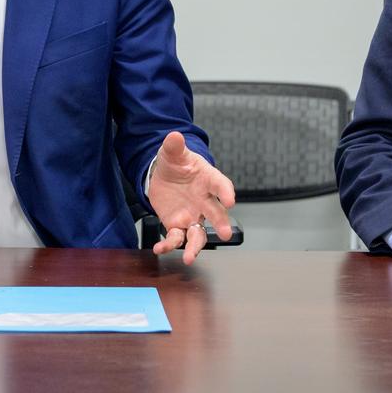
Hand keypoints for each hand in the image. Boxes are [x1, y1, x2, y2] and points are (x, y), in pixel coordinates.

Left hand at [147, 132, 236, 263]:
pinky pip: (175, 237)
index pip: (221, 185)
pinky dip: (168, 244)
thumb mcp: (173, 153)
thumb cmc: (177, 163)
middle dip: (221, 224)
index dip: (226, 192)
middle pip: (216, 214)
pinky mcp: (177, 225)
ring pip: (198, 234)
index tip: (231, 200)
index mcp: (208, 180)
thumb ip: (174, 147)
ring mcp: (192, 215)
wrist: (164, 175)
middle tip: (226, 234)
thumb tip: (174, 136)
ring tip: (190, 256)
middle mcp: (204, 201)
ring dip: (195, 246)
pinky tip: (160, 248)